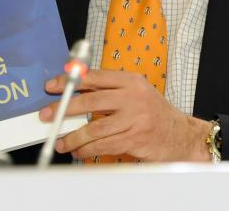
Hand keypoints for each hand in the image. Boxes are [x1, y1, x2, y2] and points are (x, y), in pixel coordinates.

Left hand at [40, 70, 211, 161]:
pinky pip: (104, 145)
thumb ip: (110, 90)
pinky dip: (87, 150)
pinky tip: (79, 151)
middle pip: (90, 101)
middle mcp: (133, 97)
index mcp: (131, 81)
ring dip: (73, 137)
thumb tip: (74, 93)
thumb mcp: (136, 93)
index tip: (51, 86)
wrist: (181, 135)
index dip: (69, 81)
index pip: (94, 77)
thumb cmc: (154, 113)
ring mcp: (135, 119)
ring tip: (61, 142)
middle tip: (47, 115)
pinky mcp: (135, 139)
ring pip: (94, 128)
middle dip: (63, 109)